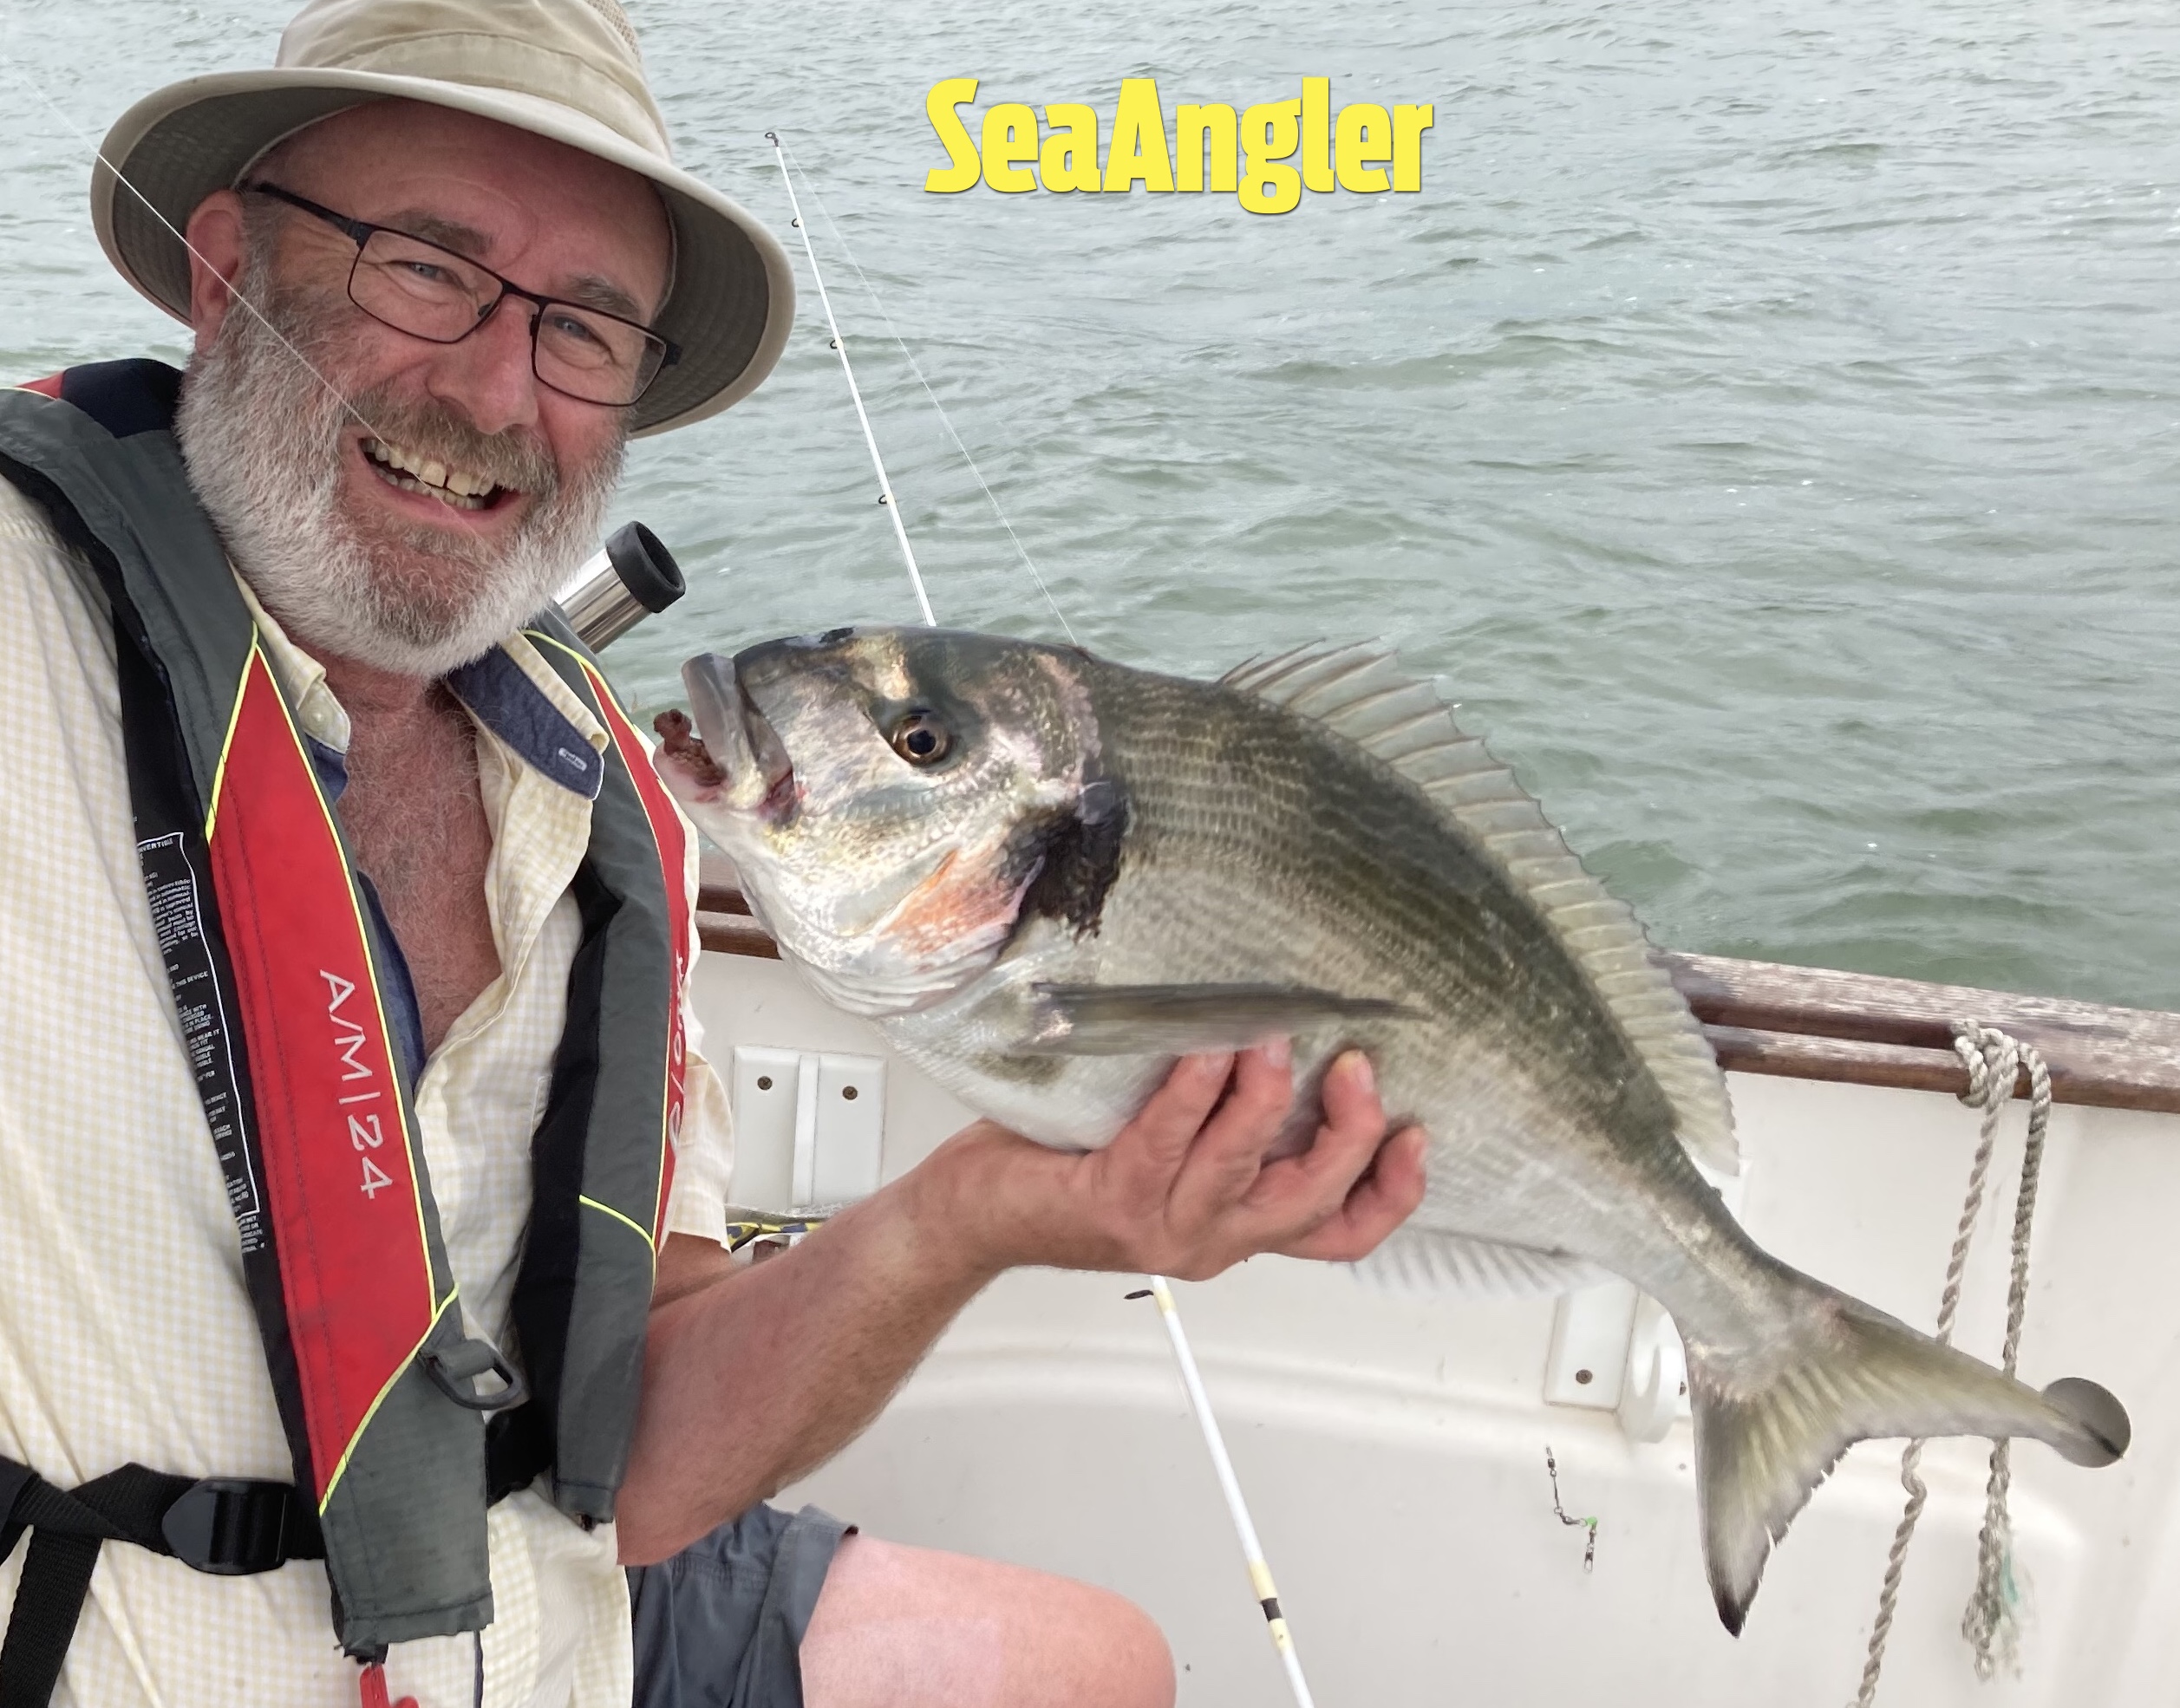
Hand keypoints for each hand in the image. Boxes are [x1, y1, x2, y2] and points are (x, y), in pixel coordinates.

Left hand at [920, 1042, 1426, 1282]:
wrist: (975, 1214)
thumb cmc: (1067, 1170)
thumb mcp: (1172, 1153)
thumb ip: (1226, 1121)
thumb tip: (1283, 1032)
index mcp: (1236, 1229)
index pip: (1339, 1234)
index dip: (1391, 1194)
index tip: (1417, 1136)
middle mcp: (1212, 1239)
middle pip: (1312, 1200)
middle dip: (1349, 1132)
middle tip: (1354, 1066)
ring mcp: (1165, 1228)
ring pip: (1244, 1168)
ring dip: (1267, 1100)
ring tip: (1272, 1039)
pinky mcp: (1114, 1201)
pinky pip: (1168, 1141)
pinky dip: (1192, 1092)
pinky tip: (1203, 1050)